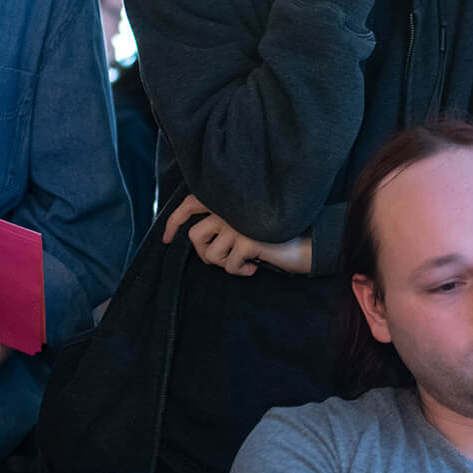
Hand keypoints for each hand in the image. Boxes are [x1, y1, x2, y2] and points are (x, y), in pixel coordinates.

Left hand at [165, 193, 312, 276]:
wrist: (305, 242)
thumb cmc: (274, 235)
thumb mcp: (245, 224)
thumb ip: (224, 223)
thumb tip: (200, 242)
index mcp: (227, 200)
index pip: (190, 203)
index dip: (173, 221)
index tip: (166, 238)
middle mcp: (230, 207)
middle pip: (195, 235)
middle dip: (205, 254)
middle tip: (221, 260)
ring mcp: (237, 223)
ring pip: (209, 253)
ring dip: (224, 264)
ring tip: (242, 261)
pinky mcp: (247, 239)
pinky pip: (228, 265)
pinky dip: (240, 271)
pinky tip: (254, 266)